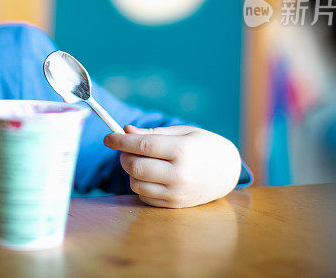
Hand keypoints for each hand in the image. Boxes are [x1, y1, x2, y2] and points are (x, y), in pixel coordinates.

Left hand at [104, 125, 240, 207]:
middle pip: (136, 167)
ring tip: (142, 162)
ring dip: (132, 172)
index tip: (108, 137)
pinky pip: (144, 197)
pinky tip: (151, 176)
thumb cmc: (203, 145)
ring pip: (136, 184)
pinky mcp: (175, 205)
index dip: (120, 141)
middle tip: (126, 149)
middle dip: (124, 156)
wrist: (227, 170)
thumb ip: (153, 133)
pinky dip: (141, 185)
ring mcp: (177, 192)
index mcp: (182, 150)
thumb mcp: (182, 132)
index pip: (142, 146)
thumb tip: (125, 131)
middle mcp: (180, 174)